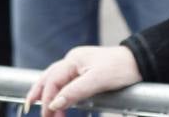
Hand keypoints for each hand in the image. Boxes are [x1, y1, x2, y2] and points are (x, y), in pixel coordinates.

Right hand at [23, 44, 141, 116]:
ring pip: (55, 80)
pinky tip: (56, 102)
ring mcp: (78, 65)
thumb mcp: (97, 81)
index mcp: (74, 59)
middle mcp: (73, 60)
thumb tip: (53, 104)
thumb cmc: (121, 68)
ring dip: (47, 94)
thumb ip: (74, 92)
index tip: (48, 115)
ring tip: (40, 109)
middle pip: (48, 77)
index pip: (53, 80)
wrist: (140, 62)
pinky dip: (58, 93)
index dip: (47, 99)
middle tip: (28, 108)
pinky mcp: (85, 72)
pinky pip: (65, 82)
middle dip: (38, 94)